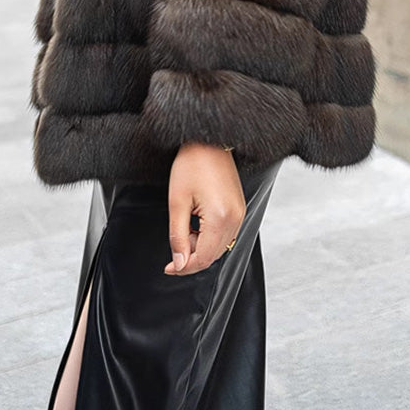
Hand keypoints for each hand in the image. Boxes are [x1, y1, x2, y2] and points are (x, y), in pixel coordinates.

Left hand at [164, 142, 245, 275]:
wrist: (208, 141)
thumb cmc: (192, 164)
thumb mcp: (177, 202)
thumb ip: (178, 236)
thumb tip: (179, 262)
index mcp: (220, 217)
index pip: (204, 258)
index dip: (184, 267)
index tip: (169, 268)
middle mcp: (235, 217)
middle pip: (214, 255)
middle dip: (192, 258)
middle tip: (173, 251)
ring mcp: (239, 212)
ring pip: (220, 246)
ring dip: (201, 247)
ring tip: (184, 232)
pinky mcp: (238, 207)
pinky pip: (226, 233)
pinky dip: (209, 237)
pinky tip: (196, 226)